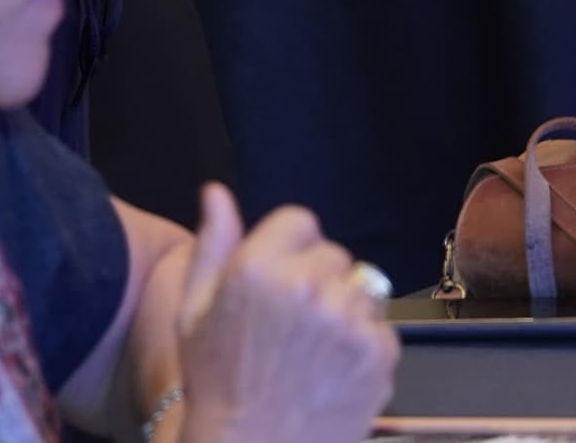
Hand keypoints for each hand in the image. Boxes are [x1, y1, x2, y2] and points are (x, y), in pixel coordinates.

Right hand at [174, 185, 398, 442]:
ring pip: (361, 289)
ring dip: (344, 311)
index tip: (280, 282)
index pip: (300, 221)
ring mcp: (346, 319)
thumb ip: (212, 245)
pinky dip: (364, 347)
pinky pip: (380, 328)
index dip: (290, 250)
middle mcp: (306, 285)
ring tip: (314, 352)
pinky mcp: (378, 352)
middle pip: (333, 255)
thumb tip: (216, 191)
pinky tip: (333, 371)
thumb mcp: (195, 311)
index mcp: (257, 267)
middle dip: (317, 280)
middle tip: (294, 326)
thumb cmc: (217, 384)